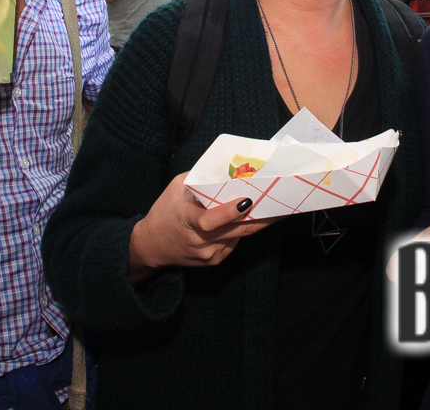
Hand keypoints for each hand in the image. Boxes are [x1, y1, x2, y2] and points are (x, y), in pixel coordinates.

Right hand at [129, 173, 278, 278]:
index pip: (209, 220)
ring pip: (239, 235)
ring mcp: (208, 254)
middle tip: (279, 203)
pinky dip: (242, 229)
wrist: (151, 245)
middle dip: (260, 217)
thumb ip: (199, 179)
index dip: (229, 212)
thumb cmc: (164, 211)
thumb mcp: (175, 188)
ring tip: (274, 207)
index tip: (246, 201)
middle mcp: (199, 241)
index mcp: (186, 220)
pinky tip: (250, 219)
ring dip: (257, 222)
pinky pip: (234, 242)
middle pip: (235, 230)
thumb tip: (227, 169)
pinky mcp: (214, 260)